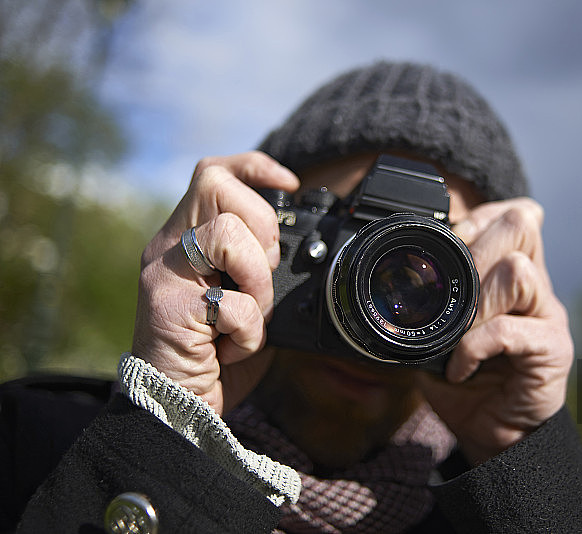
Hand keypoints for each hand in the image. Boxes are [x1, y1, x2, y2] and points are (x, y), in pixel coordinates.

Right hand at [132, 152, 298, 414]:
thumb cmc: (215, 357)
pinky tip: (233, 349)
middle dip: (261, 226)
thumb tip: (293, 251)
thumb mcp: (245, 302)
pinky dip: (248, 331)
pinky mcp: (167, 308)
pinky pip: (230, 302)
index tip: (289, 183)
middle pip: (214, 185)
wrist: (178, 408)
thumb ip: (259, 270)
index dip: (253, 166)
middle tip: (262, 273)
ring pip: (224, 234)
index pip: (212, 174)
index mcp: (186, 241)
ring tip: (250, 316)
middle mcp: (167, 249)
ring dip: (257, 282)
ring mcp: (164, 276)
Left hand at [418, 198, 573, 464]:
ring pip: (517, 271)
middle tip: (451, 287)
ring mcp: (548, 315)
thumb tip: (398, 278)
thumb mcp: (440, 334)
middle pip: (520, 225)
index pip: (512, 215)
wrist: (495, 434)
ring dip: (474, 301)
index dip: (479, 217)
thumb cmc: (467, 381)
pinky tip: (459, 367)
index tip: (449, 243)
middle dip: (474, 248)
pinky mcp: (551, 350)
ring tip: (456, 333)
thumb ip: (432, 303)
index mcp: (514, 274)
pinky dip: (473, 347)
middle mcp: (536, 287)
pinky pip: (507, 330)